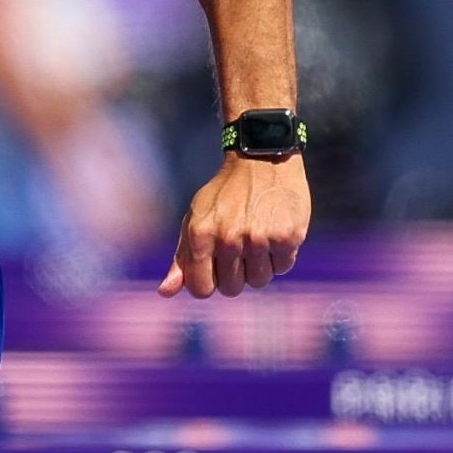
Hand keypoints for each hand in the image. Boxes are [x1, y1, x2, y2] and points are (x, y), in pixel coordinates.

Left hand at [158, 152, 307, 298]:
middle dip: (234, 276)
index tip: (214, 271)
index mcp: (200, 235)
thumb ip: (181, 259)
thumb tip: (165, 293)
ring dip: (258, 267)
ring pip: (259, 282)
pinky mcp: (288, 237)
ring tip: (256, 241)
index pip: (201, 289)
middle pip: (231, 289)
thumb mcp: (195, 220)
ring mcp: (259, 239)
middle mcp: (229, 239)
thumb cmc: (224, 195)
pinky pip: (283, 268)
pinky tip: (274, 234)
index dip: (208, 284)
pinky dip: (280, 257)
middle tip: (238, 252)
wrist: (262, 160)